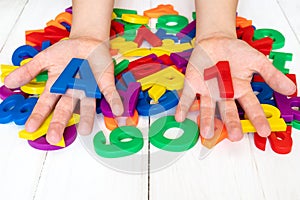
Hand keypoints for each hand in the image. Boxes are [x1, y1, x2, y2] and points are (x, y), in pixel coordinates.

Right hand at [4, 37, 123, 144]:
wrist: (87, 41)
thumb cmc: (67, 52)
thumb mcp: (45, 58)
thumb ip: (29, 70)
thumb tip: (8, 83)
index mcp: (59, 85)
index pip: (46, 103)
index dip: (39, 115)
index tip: (31, 128)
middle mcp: (73, 90)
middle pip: (65, 108)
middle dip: (59, 122)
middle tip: (54, 136)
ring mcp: (90, 88)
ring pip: (88, 104)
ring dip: (87, 116)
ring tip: (84, 130)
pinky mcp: (104, 82)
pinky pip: (109, 93)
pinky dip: (114, 101)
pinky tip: (118, 110)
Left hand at [175, 35, 295, 140]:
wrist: (216, 40)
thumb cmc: (235, 52)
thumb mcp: (256, 60)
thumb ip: (271, 74)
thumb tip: (291, 89)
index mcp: (240, 89)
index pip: (251, 106)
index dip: (257, 118)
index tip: (264, 131)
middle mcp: (224, 94)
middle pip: (228, 111)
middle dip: (231, 123)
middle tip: (236, 136)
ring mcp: (207, 91)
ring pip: (207, 108)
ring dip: (207, 120)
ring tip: (207, 133)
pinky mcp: (193, 85)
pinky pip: (188, 97)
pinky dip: (183, 107)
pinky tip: (180, 117)